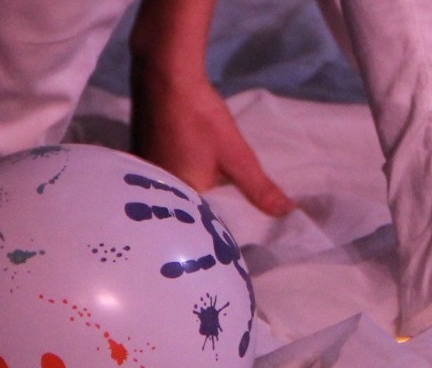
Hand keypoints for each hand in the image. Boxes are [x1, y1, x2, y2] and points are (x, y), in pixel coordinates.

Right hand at [131, 69, 295, 216]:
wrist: (166, 76)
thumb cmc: (200, 118)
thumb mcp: (236, 155)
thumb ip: (259, 188)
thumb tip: (288, 213)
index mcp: (178, 200)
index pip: (203, 224)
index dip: (222, 225)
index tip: (241, 226)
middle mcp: (156, 194)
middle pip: (188, 209)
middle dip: (208, 209)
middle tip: (232, 209)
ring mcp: (147, 176)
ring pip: (177, 193)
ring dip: (193, 192)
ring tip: (216, 193)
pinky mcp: (142, 160)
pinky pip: (166, 179)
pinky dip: (180, 177)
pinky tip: (191, 168)